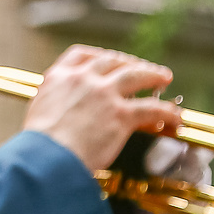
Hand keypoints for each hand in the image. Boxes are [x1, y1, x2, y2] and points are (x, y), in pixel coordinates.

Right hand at [23, 45, 181, 172]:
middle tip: (140, 68)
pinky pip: (152, 108)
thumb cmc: (38, 144)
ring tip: (164, 77)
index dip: (100, 56)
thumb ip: (54, 102)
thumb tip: (61, 110)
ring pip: (137, 75)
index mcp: (59, 77)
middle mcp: (83, 79)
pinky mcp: (121, 115)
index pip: (82, 55)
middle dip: (130, 62)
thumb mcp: (38, 112)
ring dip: (153, 74)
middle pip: (113, 61)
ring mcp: (104, 94)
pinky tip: (175, 116)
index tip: (109, 60)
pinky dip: (168, 111)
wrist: (46, 158)